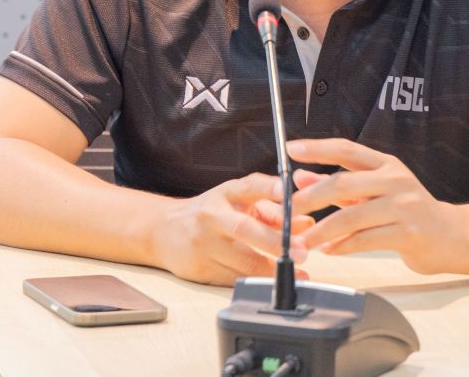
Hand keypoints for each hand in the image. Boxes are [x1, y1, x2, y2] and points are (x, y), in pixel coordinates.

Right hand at [149, 173, 312, 285]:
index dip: (268, 187)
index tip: (286, 191)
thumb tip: (306, 223)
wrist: (162, 230)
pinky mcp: (200, 268)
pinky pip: (233, 278)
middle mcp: (212, 216)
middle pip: (244, 228)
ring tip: (296, 273)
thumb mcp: (236, 202)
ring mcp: (204, 244)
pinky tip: (273, 283)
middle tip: (302, 251)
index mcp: (224, 194)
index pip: (247, 186)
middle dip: (275, 242)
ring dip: (271, 269)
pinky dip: (255, 281)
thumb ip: (271, 210)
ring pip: (241, 261)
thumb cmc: (209, 213)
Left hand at [284, 138, 462, 273]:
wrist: (451, 235)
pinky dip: (343, 247)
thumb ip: (341, 184)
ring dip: (322, 230)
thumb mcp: (376, 190)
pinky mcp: (408, 234)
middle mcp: (396, 180)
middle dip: (312, 197)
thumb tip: (301, 178)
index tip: (291, 149)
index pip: (347, 149)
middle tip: (287, 209)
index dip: (318, 148)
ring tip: (303, 241)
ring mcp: (404, 206)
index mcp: (386, 165)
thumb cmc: (409, 211)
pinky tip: (329, 251)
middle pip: (344, 183)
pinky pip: (365, 240)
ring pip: (352, 216)